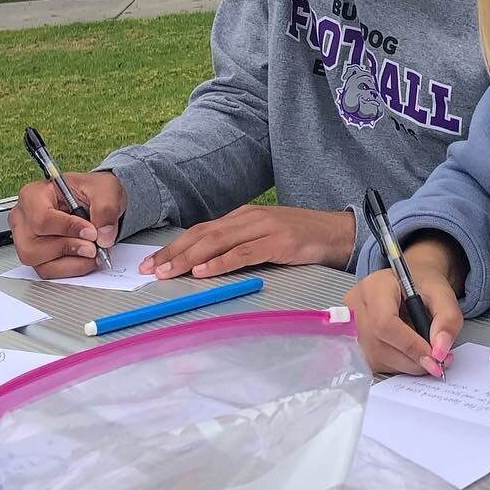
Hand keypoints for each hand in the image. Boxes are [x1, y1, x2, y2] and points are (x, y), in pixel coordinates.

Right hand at [9, 172, 124, 279]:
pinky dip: (71, 268)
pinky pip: (47, 271)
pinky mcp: (37, 255)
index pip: (42, 219)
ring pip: (38, 262)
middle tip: (93, 247)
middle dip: (68, 249)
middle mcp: (24, 218)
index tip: (92, 232)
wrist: (95, 202)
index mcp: (34, 194)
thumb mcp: (104, 189)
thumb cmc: (91, 191)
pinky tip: (86, 259)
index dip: (69, 229)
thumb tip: (103, 237)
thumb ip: (105, 209)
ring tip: (92, 252)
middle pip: (32, 246)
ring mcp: (26, 239)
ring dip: (71, 262)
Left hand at [141, 206, 356, 278]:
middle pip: (202, 235)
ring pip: (217, 242)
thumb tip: (206, 263)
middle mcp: (248, 218)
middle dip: (173, 252)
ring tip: (169, 272)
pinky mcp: (278, 242)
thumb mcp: (264, 236)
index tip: (152, 262)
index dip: (174, 246)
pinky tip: (204, 272)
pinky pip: (243, 253)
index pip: (201, 230)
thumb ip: (239, 245)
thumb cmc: (301, 238)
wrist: (338, 232)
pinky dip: (220, 263)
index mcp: (242, 217)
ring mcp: (263, 228)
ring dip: (189, 258)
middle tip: (150, 269)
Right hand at [347, 237, 465, 376]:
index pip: (385, 322)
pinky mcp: (354, 343)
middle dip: (412, 359)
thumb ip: (448, 319)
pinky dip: (398, 364)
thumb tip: (440, 351)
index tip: (434, 355)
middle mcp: (356, 305)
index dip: (411, 345)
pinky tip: (408, 352)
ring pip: (377, 358)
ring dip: (407, 363)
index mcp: (376, 286)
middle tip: (437, 360)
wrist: (410, 283)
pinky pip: (375, 363)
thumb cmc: (423, 285)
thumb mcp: (444, 294)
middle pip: (380, 345)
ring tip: (424, 351)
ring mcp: (351, 326)